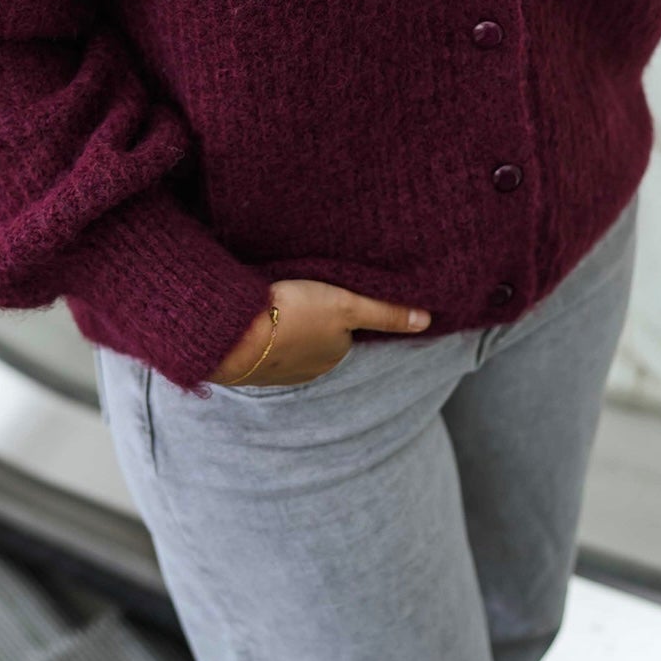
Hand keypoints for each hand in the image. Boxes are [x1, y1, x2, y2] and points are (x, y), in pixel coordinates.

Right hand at [211, 280, 430, 386]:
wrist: (232, 333)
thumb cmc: (293, 314)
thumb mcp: (346, 305)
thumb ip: (385, 313)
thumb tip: (427, 321)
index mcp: (332, 357)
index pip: (344, 331)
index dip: (338, 309)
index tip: (327, 290)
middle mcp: (306, 370)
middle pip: (316, 338)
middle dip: (311, 319)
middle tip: (302, 291)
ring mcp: (273, 369)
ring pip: (287, 342)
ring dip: (284, 326)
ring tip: (278, 300)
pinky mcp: (246, 362)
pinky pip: (260, 345)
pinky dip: (260, 332)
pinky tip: (255, 314)